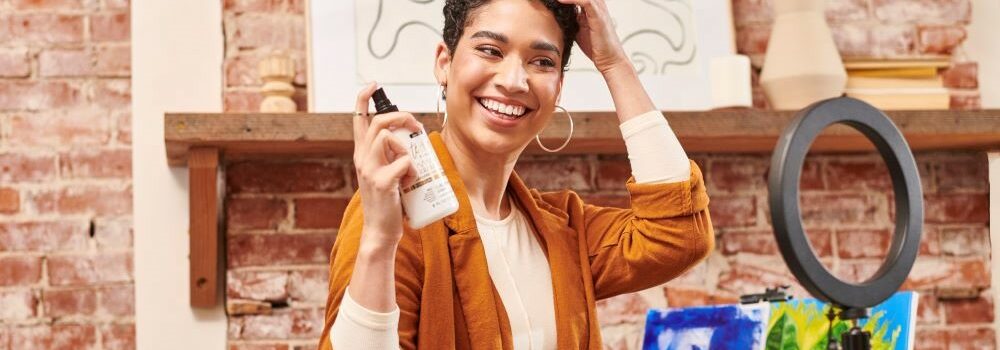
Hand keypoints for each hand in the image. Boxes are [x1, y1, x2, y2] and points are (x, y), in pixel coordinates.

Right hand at [352, 82, 420, 248]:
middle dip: (402, 116)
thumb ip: (390, 155)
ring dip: (406, 147)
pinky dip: (412, 170)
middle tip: (416, 126)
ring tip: (410, 165)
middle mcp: (362, 158)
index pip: (357, 118)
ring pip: (389, 137)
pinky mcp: (382, 182)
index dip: (363, 97)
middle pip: (380, 121)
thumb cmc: (387, 201)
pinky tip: (409, 183)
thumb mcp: (384, 172)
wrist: (380, 230)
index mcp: (362, 153)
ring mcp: (369, 170)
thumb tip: (410, 138)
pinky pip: (404, 162)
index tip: (373, 84)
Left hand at [558, 0, 628, 73]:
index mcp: (592, 6)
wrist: (609, 59)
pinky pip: (586, 1)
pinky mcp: (598, 17)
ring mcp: (598, 9)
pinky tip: (560, 0)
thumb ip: (572, 18)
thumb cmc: (595, 45)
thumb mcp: (579, 28)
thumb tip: (558, 14)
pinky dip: (572, 0)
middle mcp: (597, 5)